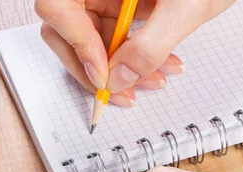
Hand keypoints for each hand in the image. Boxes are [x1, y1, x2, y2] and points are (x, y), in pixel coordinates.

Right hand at [34, 0, 234, 105]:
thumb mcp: (184, 8)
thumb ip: (148, 46)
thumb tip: (116, 82)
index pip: (58, 6)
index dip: (75, 42)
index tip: (103, 74)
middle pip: (66, 28)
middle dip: (95, 67)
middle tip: (118, 92)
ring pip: (91, 40)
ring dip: (120, 70)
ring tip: (154, 82)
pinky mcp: (123, 7)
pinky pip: (114, 40)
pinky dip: (134, 60)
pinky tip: (160, 69)